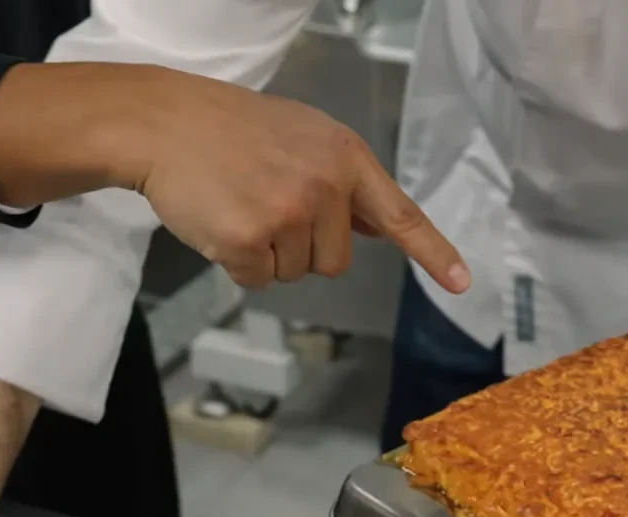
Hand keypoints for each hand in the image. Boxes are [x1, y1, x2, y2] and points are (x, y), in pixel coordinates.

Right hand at [123, 68, 471, 290]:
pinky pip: (258, 280)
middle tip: (265, 202)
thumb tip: (381, 226)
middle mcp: (327, 185)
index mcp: (347, 159)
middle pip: (336, 262)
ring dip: (269, 254)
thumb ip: (345, 183)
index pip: (401, 216)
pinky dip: (236, 263)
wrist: (166, 122)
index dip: (433, 254)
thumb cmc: (234, 130)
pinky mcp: (251, 239)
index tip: (462, 283)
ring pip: (296, 273)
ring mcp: (290, 213)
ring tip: (242, 205)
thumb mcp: (306, 139)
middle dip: (302, 247)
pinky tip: (220, 221)